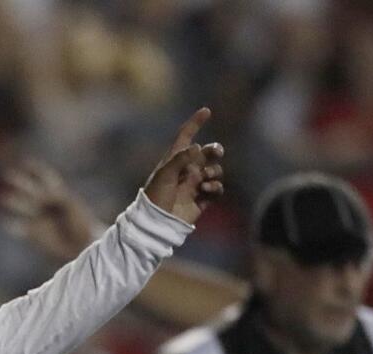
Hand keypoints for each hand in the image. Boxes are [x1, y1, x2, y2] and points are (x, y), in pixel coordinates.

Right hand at [0, 159, 102, 261]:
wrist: (82, 246)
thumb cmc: (81, 223)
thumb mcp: (70, 204)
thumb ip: (55, 197)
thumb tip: (41, 196)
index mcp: (58, 194)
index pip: (45, 177)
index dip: (36, 169)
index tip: (26, 161)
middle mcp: (46, 205)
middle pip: (31, 190)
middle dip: (20, 182)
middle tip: (8, 174)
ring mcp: (39, 218)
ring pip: (23, 206)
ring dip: (14, 202)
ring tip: (3, 197)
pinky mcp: (34, 233)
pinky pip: (19, 228)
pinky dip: (12, 226)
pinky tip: (6, 223)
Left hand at [143, 107, 224, 223]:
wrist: (157, 223)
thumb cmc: (155, 197)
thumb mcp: (164, 175)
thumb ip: (180, 159)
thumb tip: (197, 146)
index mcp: (174, 161)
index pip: (186, 137)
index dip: (195, 123)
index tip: (206, 111)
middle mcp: (186, 170)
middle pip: (208, 153)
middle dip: (215, 150)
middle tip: (216, 153)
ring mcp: (195, 185)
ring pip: (215, 171)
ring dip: (215, 172)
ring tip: (204, 181)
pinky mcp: (201, 200)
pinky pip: (216, 189)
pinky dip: (215, 187)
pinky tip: (206, 190)